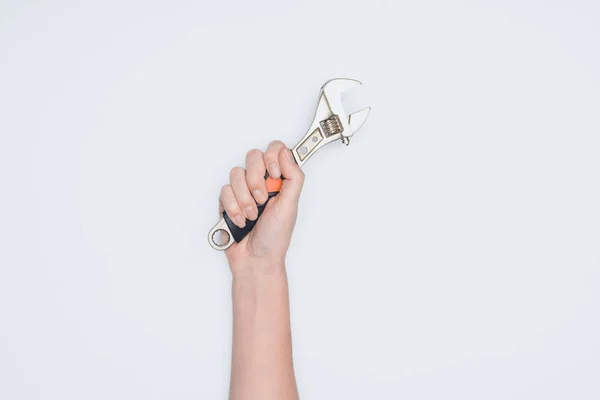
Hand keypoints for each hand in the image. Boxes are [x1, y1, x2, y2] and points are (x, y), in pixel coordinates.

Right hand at [219, 141, 304, 274]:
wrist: (256, 260)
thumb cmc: (275, 237)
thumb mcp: (291, 206)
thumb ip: (293, 177)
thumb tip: (286, 153)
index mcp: (280, 180)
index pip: (275, 149)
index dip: (272, 158)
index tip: (274, 176)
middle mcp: (262, 181)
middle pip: (253, 156)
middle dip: (256, 180)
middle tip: (262, 199)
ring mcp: (243, 190)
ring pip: (236, 173)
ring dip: (245, 198)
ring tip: (252, 215)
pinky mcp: (227, 200)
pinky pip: (224, 191)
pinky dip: (233, 208)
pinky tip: (240, 220)